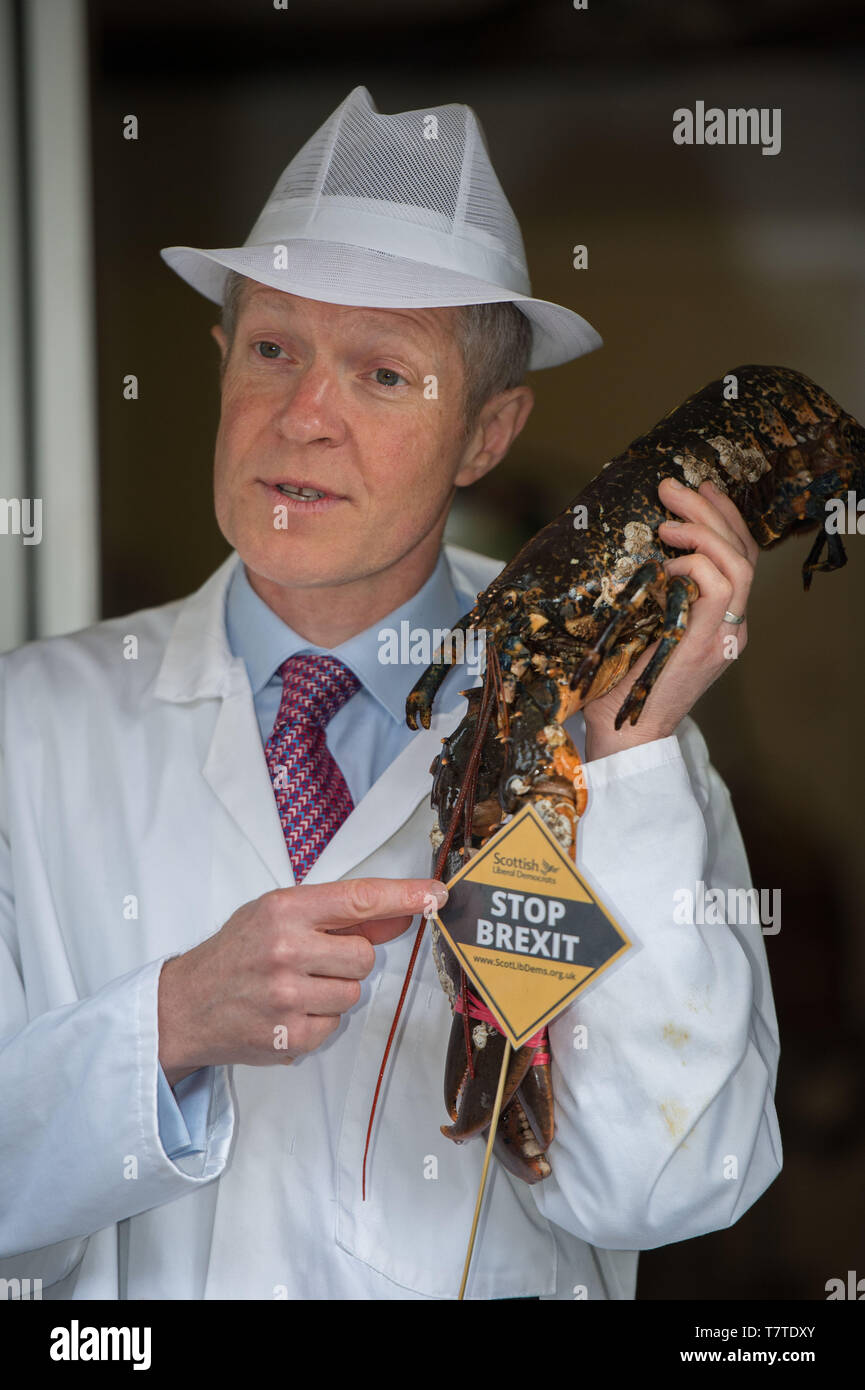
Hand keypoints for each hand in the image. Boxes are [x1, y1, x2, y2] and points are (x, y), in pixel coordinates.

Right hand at [157, 877, 447, 1084]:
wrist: (184, 1006)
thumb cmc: (236, 953)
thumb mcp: (278, 916)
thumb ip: (340, 916)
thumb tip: (402, 914)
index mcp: (285, 910)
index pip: (359, 899)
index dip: (404, 896)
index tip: (435, 894)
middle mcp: (286, 950)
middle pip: (365, 956)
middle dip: (349, 960)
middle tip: (312, 961)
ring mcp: (287, 997)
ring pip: (355, 993)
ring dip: (335, 992)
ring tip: (297, 987)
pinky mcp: (290, 1037)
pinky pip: (336, 1025)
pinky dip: (319, 1020)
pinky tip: (288, 1012)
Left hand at [583, 477, 758, 760]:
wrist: (623, 738)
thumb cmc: (617, 687)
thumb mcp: (635, 627)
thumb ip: (646, 593)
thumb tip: (625, 548)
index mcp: (718, 621)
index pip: (737, 557)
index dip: (721, 518)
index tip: (695, 489)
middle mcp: (731, 626)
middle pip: (743, 552)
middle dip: (710, 510)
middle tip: (673, 486)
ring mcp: (726, 636)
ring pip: (740, 564)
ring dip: (704, 530)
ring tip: (667, 518)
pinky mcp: (711, 644)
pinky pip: (721, 587)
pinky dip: (696, 563)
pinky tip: (667, 560)